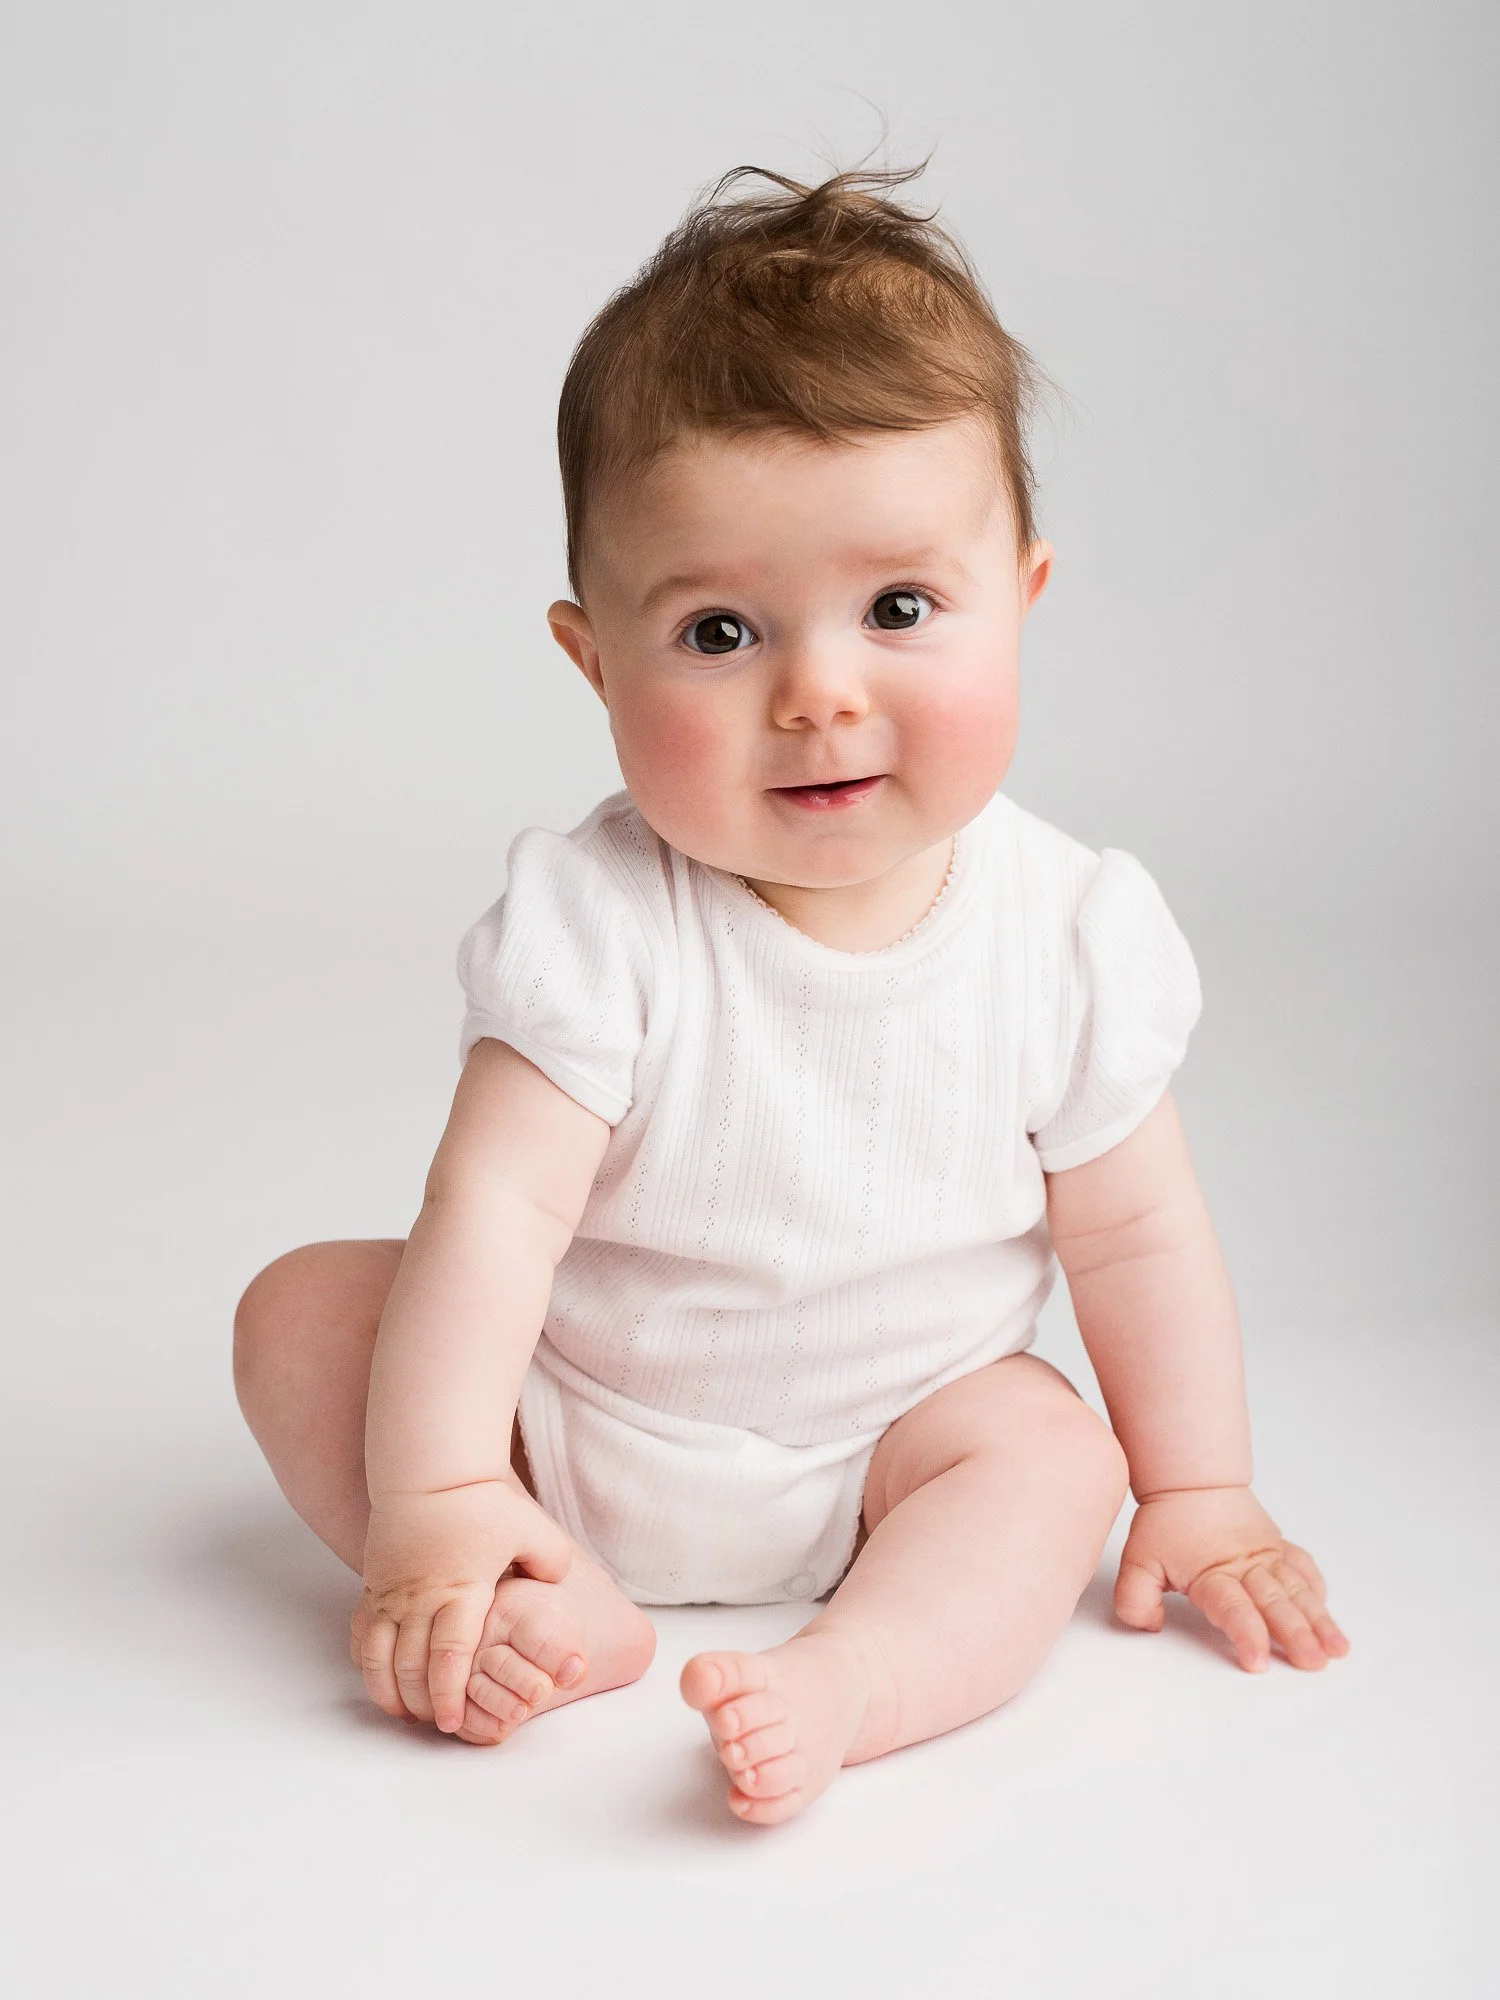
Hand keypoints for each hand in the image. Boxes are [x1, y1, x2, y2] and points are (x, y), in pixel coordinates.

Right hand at [350, 1481, 571, 1730]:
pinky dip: (368, 1664)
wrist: (429, 1473)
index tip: (454, 1722)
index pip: (450, 1656)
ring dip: (389, 1691)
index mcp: (461, 1590)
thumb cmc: (481, 1502)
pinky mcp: (374, 1586)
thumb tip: (557, 1589)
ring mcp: (391, 1593)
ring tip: (407, 1714)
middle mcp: (420, 1598)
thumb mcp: (531, 1528)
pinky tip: (382, 1681)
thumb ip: (551, 1561)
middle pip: (412, 1667)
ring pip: (379, 1657)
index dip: (450, 1694)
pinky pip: (362, 1635)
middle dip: (424, 1703)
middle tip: (439, 1725)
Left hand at [1114, 1484, 1349, 1671]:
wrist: (1191, 1480)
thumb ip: (1135, 1599)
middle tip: (1314, 1662)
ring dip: (1319, 1620)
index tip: (1258, 1662)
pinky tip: (1327, 1614)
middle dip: (1296, 1635)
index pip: (1233, 1608)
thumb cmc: (1165, 1523)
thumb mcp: (1136, 1560)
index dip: (1246, 1635)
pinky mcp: (1278, 1548)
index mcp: (1212, 1573)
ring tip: (1337, 1649)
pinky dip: (1317, 1590)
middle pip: (1275, 1603)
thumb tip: (1152, 1626)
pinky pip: (1303, 1568)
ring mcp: (1266, 1556)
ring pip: (1297, 1590)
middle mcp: (1246, 1566)